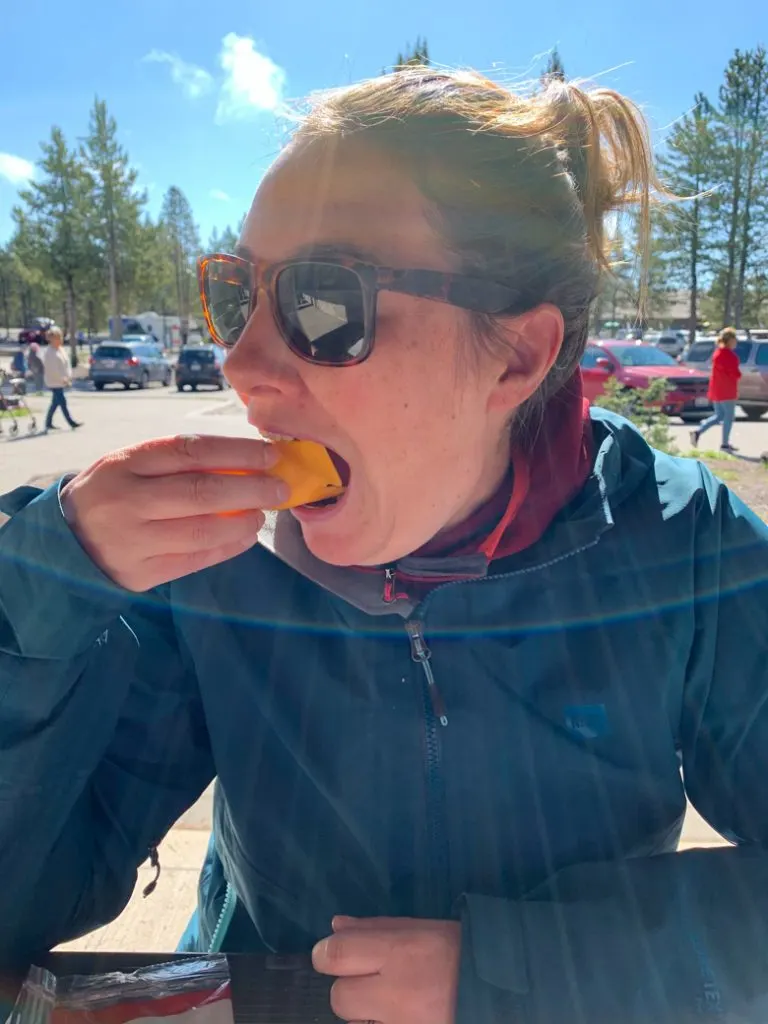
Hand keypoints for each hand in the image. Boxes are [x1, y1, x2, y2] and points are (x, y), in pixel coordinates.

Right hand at [60, 434, 286, 591]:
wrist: (64, 540)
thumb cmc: (111, 493)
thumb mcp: (129, 464)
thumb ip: (175, 462)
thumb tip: (243, 462)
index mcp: (125, 464)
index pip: (191, 452)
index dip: (236, 452)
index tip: (269, 456)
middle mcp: (127, 501)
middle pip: (201, 492)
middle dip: (251, 489)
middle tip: (280, 487)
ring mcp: (132, 541)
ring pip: (202, 531)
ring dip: (243, 522)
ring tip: (262, 513)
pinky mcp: (140, 573)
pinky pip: (195, 560)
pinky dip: (227, 548)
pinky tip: (245, 537)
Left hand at [313, 916, 460, 1023]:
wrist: (510, 992)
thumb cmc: (462, 952)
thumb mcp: (422, 929)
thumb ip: (375, 929)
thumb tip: (334, 927)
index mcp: (402, 953)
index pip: (338, 955)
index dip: (326, 955)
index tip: (330, 956)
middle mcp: (397, 994)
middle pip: (341, 998)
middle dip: (352, 990)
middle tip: (375, 984)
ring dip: (368, 1015)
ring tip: (399, 1003)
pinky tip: (406, 1015)